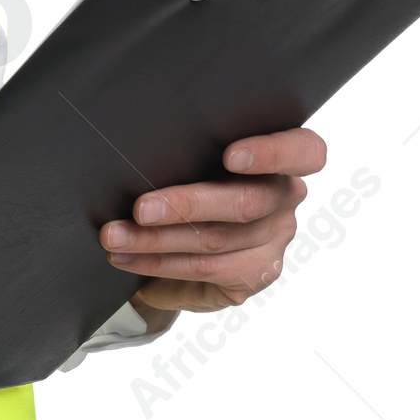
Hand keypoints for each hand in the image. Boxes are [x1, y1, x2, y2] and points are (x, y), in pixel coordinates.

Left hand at [99, 128, 327, 312]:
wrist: (183, 238)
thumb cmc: (189, 176)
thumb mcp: (195, 158)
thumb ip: (191, 149)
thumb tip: (135, 145)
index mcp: (284, 159)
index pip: (304, 151)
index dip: (271, 152)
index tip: (231, 156)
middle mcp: (286, 199)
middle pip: (246, 203)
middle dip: (185, 205)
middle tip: (139, 209)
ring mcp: (274, 241)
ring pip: (215, 241)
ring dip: (155, 240)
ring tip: (114, 236)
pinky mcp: (255, 275)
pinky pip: (202, 270)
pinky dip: (156, 262)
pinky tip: (125, 257)